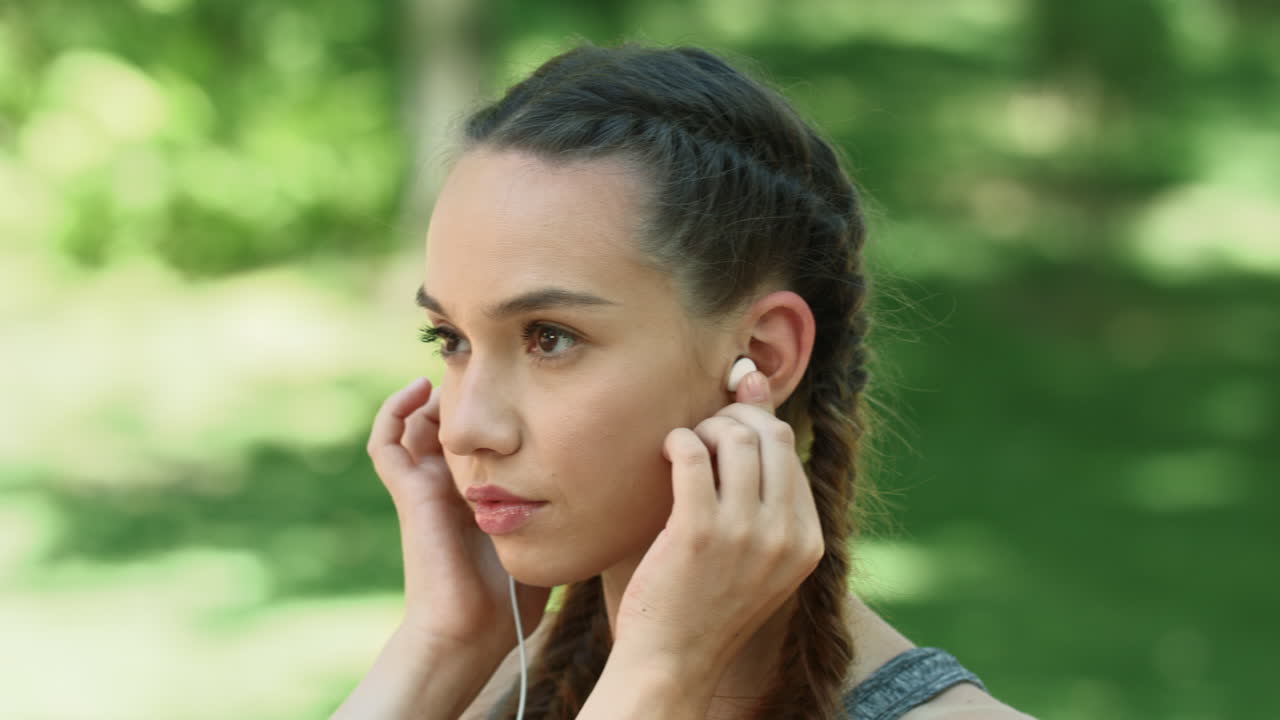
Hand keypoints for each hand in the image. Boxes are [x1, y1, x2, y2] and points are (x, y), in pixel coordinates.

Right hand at [366, 377, 549, 659]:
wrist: (472, 631)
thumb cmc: (513, 598)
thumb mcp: (549, 536)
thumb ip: (566, 507)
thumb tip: (610, 480)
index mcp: (480, 493)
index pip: (479, 437)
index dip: (492, 408)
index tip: (521, 381)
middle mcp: (450, 485)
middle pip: (447, 422)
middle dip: (464, 391)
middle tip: (488, 364)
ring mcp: (426, 487)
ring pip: (414, 424)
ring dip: (430, 394)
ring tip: (451, 366)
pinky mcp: (409, 492)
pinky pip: (386, 442)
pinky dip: (393, 411)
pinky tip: (418, 387)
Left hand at [612, 370, 823, 677]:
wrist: (672, 661)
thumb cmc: (706, 595)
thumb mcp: (751, 540)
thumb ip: (760, 467)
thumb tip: (752, 375)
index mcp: (809, 540)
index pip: (789, 449)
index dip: (752, 425)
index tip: (721, 431)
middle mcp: (786, 536)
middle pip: (770, 434)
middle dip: (732, 418)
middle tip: (703, 434)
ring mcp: (745, 534)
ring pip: (734, 438)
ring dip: (702, 430)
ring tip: (684, 448)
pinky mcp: (699, 533)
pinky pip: (693, 454)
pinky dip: (678, 442)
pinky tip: (667, 455)